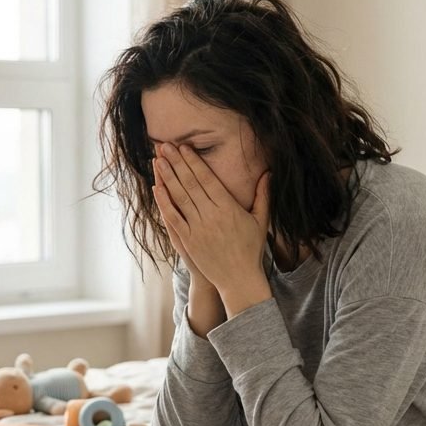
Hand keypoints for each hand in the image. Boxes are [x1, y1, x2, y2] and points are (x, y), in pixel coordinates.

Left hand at [152, 144, 271, 298]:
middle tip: (164, 146)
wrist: (239, 279)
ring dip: (167, 178)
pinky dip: (164, 203)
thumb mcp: (261, 221)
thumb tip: (268, 173)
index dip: (194, 162)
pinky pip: (173, 218)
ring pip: (179, 198)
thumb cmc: (251, 249)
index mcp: (229, 208)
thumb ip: (263, 196)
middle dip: (176, 163)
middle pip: (190, 184)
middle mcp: (212, 216)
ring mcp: (198, 229)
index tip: (184, 147)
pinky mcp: (189, 241)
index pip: (207, 179)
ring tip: (157, 160)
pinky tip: (157, 188)